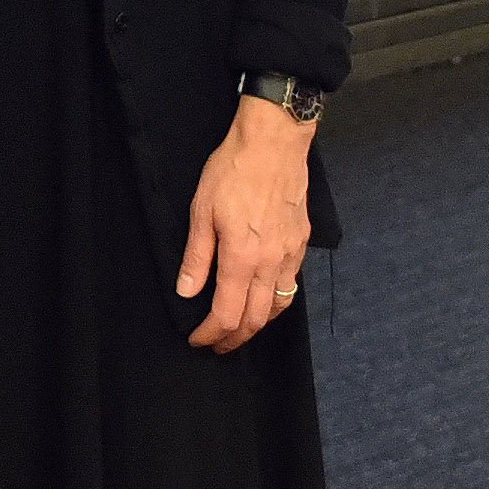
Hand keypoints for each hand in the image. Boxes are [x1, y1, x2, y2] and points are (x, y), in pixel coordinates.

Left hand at [176, 95, 313, 352]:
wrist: (273, 143)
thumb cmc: (232, 171)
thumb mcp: (201, 210)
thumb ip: (197, 256)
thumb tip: (187, 291)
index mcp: (242, 258)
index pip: (227, 314)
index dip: (211, 334)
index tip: (198, 340)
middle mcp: (271, 263)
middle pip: (255, 319)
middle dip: (235, 339)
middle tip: (218, 345)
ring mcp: (290, 254)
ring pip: (277, 307)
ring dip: (258, 325)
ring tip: (240, 329)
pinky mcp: (301, 243)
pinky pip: (291, 285)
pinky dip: (276, 302)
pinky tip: (264, 298)